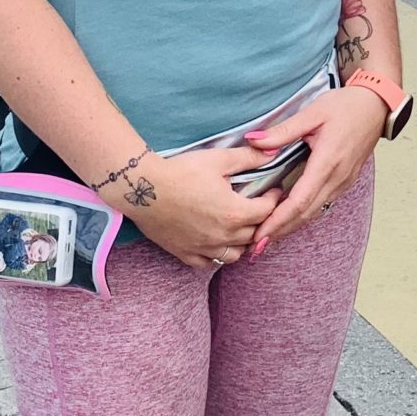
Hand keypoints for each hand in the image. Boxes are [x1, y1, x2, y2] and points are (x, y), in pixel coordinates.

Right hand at [116, 147, 278, 271]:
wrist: (143, 187)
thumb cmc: (181, 171)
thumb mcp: (218, 159)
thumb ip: (249, 158)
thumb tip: (273, 153)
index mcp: (235, 213)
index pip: (267, 211)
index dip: (274, 199)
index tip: (273, 191)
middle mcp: (223, 236)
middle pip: (255, 235)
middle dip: (261, 221)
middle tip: (259, 208)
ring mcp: (204, 248)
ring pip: (235, 255)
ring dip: (242, 242)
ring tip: (240, 227)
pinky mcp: (185, 253)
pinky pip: (209, 262)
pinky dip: (217, 255)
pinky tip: (216, 242)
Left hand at [245, 87, 386, 256]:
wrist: (376, 105)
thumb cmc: (346, 106)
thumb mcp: (312, 113)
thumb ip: (282, 131)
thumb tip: (253, 140)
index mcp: (327, 162)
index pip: (299, 201)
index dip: (278, 221)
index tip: (259, 234)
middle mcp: (337, 178)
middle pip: (305, 214)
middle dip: (280, 231)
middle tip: (256, 246)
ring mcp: (343, 182)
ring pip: (314, 211)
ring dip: (291, 226)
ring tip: (268, 237)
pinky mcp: (345, 181)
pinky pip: (322, 204)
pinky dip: (303, 214)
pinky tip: (289, 217)